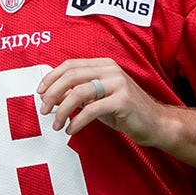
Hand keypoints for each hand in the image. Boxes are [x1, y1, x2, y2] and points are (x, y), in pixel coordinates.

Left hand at [36, 57, 173, 145]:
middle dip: (52, 94)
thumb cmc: (125, 112)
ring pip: (79, 92)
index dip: (51, 78)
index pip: (70, 65)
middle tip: (44, 110)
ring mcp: (118, 84)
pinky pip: (91, 110)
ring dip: (62, 110)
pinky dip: (77, 121)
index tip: (40, 93)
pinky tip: (71, 130)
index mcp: (104, 65)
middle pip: (71, 76)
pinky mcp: (123, 100)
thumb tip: (51, 97)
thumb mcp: (97, 100)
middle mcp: (111, 70)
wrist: (155, 123)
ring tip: (56, 124)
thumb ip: (77, 95)